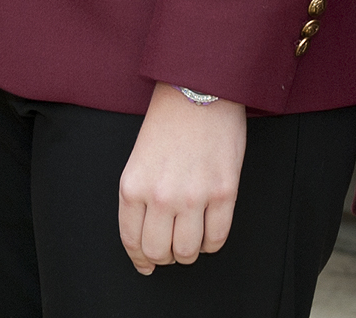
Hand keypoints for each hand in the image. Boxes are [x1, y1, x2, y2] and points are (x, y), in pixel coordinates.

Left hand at [116, 84, 244, 275]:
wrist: (198, 90)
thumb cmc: (168, 120)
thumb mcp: (138, 159)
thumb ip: (140, 196)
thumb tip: (145, 234)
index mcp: (132, 186)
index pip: (132, 240)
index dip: (140, 259)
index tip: (146, 264)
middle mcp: (160, 196)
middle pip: (159, 251)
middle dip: (164, 256)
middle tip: (170, 249)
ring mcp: (193, 197)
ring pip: (188, 252)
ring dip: (189, 251)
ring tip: (191, 238)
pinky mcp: (223, 193)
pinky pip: (217, 238)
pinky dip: (211, 242)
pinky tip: (208, 230)